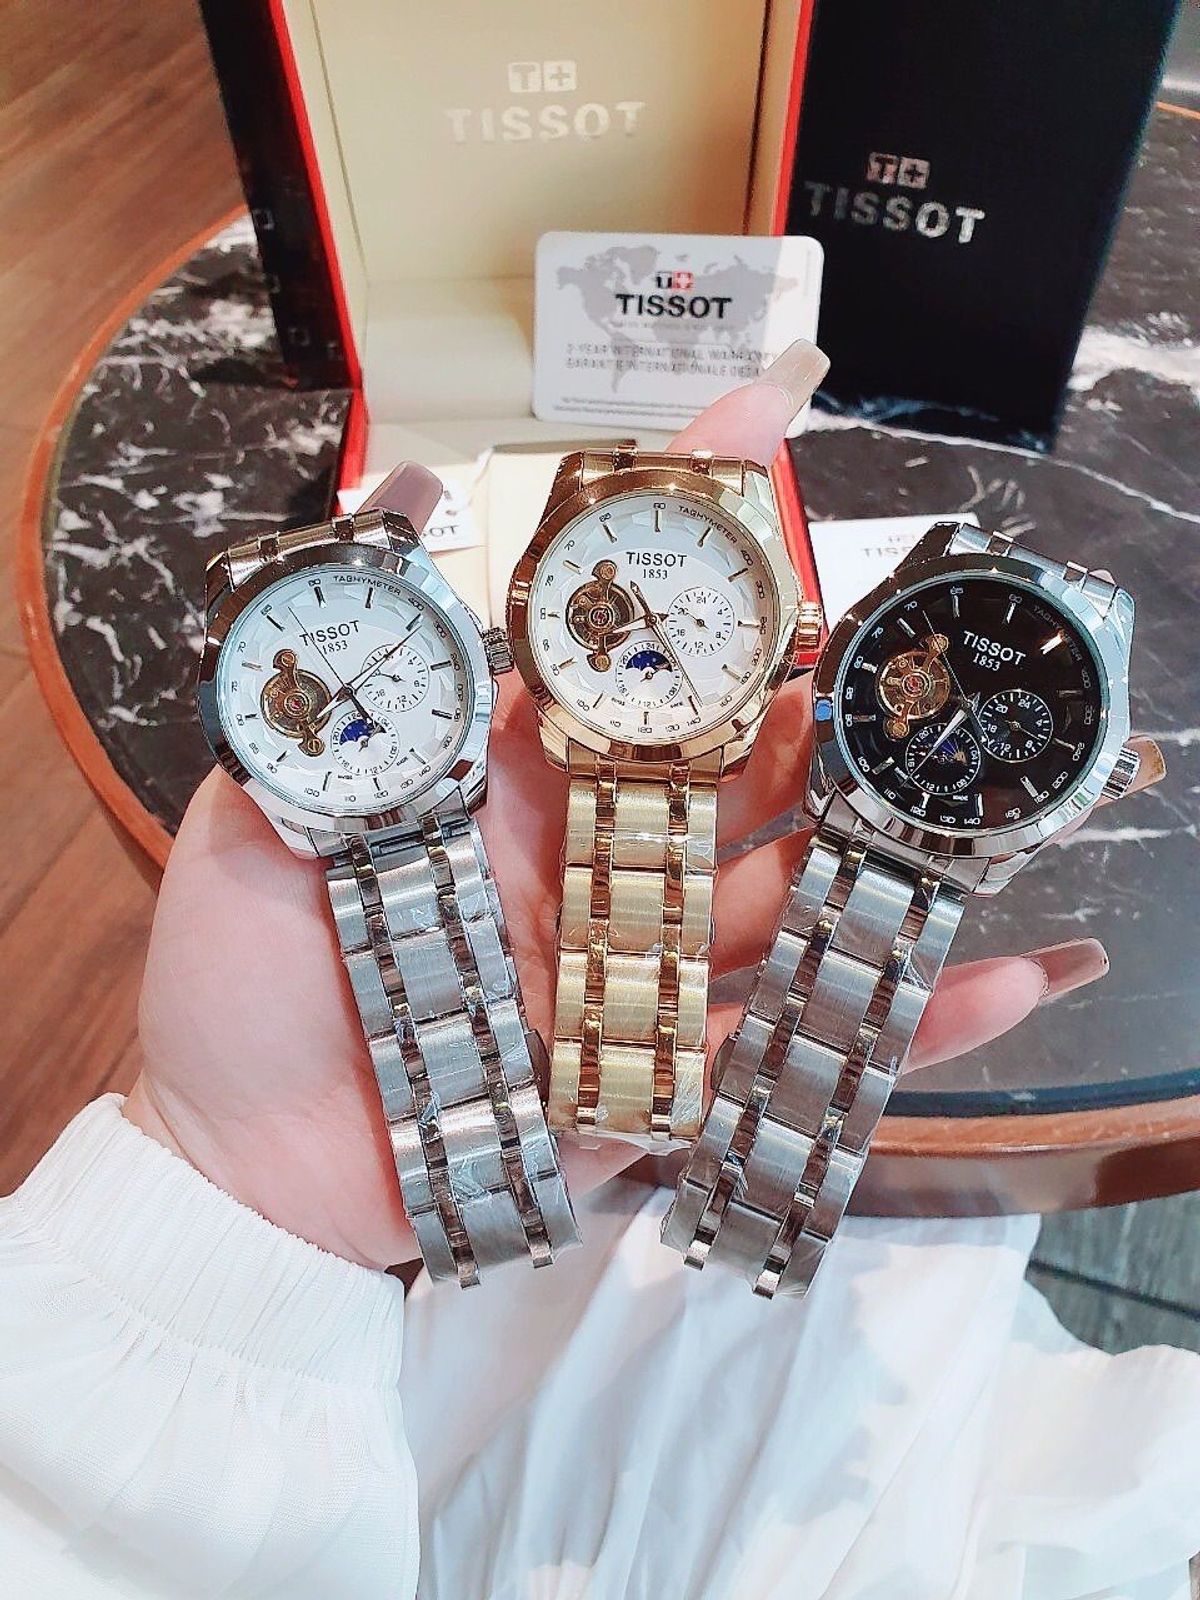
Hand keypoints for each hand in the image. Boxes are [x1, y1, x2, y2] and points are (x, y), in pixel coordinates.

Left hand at [126, 350, 1161, 1269]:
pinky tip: (987, 978)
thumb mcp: (268, 799)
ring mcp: (627, 965)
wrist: (235, 1163)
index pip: (613, 637)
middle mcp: (583, 858)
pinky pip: (778, 1043)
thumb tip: (405, 500)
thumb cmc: (238, 977)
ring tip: (960, 787)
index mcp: (502, 776)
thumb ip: (343, 668)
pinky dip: (887, 1022)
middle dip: (806, 697)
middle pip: (724, 762)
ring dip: (865, 839)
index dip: (683, 538)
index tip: (756, 423)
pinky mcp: (652, 1079)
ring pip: (773, 887)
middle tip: (890, 635)